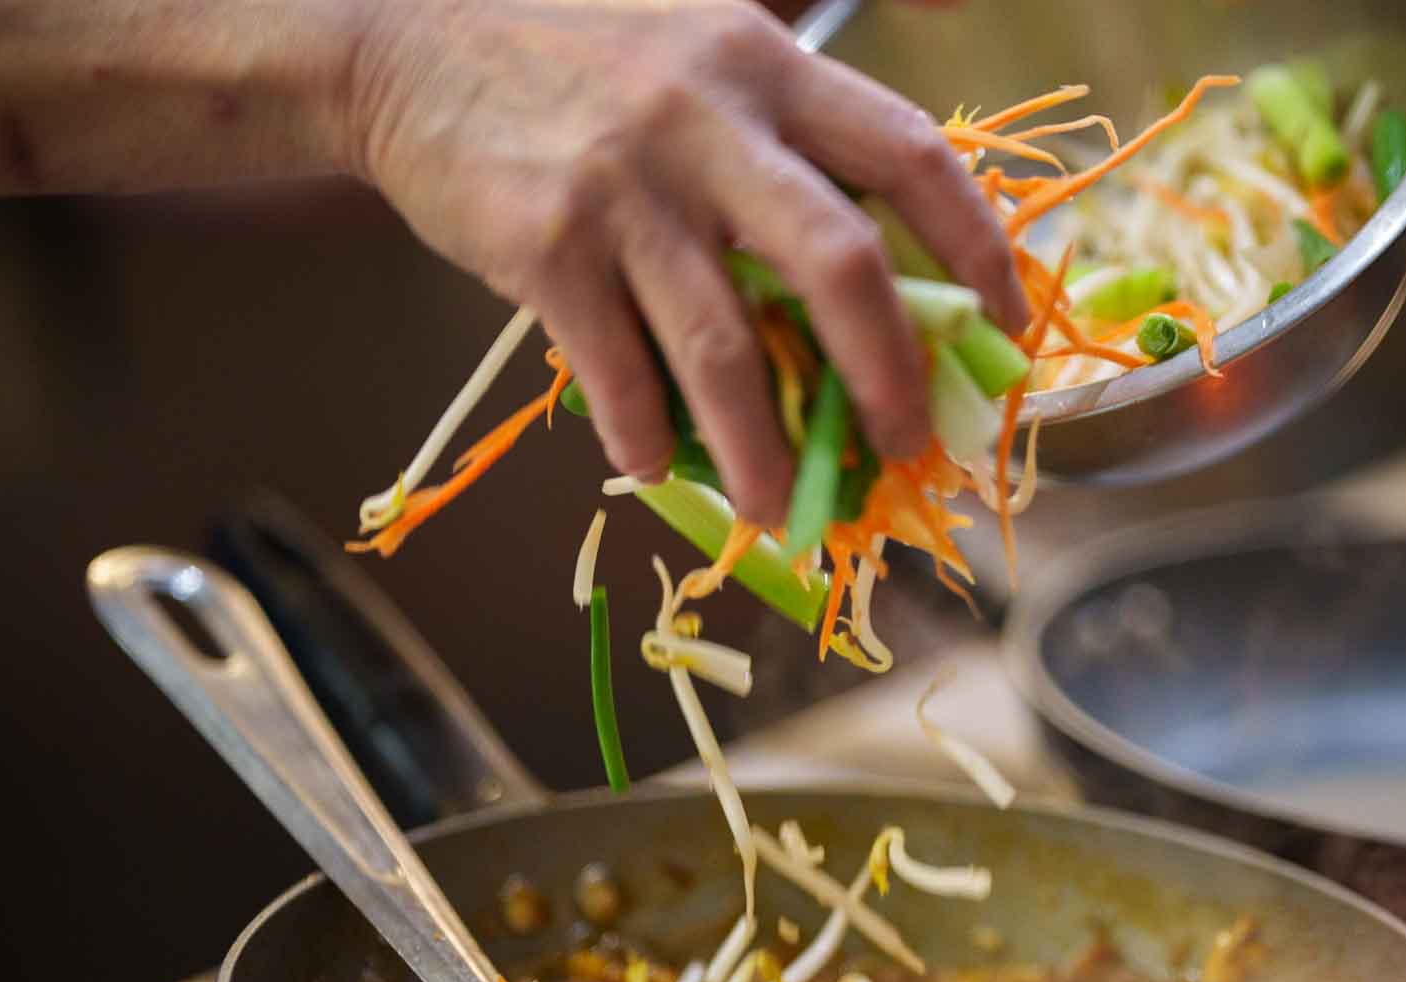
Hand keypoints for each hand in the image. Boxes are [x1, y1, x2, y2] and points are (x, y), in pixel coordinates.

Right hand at [345, 0, 1026, 524]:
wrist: (404, 40)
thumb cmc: (579, 53)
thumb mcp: (707, 31)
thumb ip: (799, 101)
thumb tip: (912, 167)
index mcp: (770, 67)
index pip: (911, 157)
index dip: (975, 248)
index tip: (1001, 323)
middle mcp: (710, 120)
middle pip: (842, 265)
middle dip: (889, 374)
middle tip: (903, 446)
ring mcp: (628, 187)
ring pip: (727, 347)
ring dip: (764, 448)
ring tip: (779, 509)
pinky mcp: (548, 245)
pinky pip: (619, 371)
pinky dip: (647, 435)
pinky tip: (657, 465)